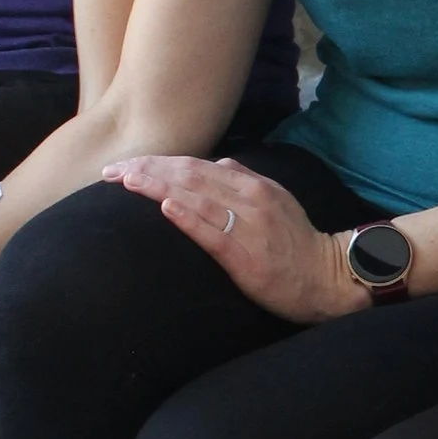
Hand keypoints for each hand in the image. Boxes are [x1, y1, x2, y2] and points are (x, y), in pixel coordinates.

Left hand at [105, 155, 359, 324]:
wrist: (325, 276)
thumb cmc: (296, 243)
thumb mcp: (276, 200)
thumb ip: (245, 182)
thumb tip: (218, 164)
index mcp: (253, 184)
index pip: (197, 165)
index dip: (159, 162)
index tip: (128, 164)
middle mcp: (249, 197)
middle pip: (189, 175)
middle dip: (147, 170)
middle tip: (112, 171)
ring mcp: (248, 225)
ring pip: (196, 197)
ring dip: (157, 187)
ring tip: (126, 181)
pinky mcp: (245, 254)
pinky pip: (212, 232)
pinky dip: (187, 216)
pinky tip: (165, 207)